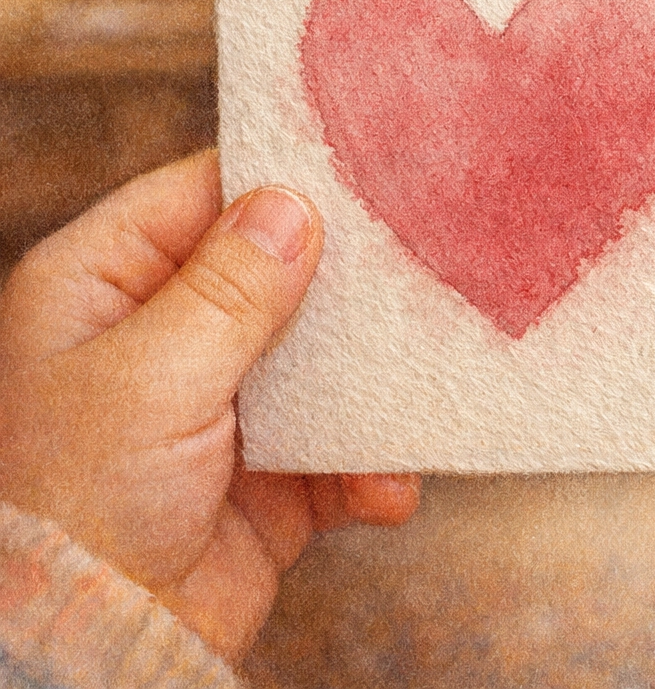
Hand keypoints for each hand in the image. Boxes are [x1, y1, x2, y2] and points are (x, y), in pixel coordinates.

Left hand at [0, 151, 419, 660]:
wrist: (102, 643)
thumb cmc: (78, 503)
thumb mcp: (150, 377)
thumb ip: (228, 289)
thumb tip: (291, 204)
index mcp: (103, 286)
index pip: (199, 196)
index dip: (277, 181)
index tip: (361, 173)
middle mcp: (164, 335)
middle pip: (277, 273)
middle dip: (345, 285)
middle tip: (414, 273)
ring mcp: (222, 404)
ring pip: (320, 357)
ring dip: (371, 383)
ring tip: (414, 391)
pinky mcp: (270, 474)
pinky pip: (341, 446)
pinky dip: (372, 465)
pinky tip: (385, 485)